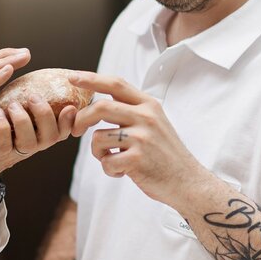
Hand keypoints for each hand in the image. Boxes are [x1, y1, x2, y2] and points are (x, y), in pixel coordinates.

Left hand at [0, 96, 77, 190]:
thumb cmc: (2, 127)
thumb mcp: (24, 112)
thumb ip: (37, 100)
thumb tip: (51, 72)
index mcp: (44, 132)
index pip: (66, 129)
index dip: (71, 120)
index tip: (69, 106)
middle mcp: (35, 143)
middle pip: (52, 135)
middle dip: (45, 114)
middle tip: (33, 96)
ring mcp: (17, 149)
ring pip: (29, 140)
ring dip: (22, 119)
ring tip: (12, 104)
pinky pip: (4, 140)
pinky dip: (1, 125)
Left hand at [68, 71, 203, 207]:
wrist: (187, 182)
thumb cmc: (165, 154)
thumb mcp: (154, 123)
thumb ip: (132, 111)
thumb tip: (97, 104)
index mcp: (149, 105)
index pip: (115, 84)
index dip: (91, 79)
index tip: (72, 77)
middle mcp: (146, 117)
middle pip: (100, 107)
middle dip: (81, 119)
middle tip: (76, 131)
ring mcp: (142, 138)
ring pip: (98, 138)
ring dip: (97, 152)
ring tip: (112, 159)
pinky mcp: (137, 159)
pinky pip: (106, 161)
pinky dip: (109, 169)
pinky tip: (123, 172)